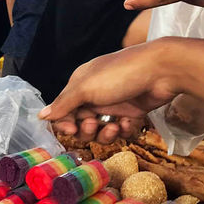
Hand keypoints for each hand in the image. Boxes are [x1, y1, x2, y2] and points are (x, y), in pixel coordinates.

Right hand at [39, 40, 183, 136]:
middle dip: (86, 129)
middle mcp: (95, 94)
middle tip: (94, 123)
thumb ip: (64, 103)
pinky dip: (124, 130)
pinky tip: (128, 122)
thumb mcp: (86, 87)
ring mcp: (114, 104)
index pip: (63, 110)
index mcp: (80, 84)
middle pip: (81, 123)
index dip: (65, 123)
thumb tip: (41, 115)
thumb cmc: (120, 74)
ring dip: (105, 132)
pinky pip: (120, 130)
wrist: (162, 71)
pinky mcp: (132, 113)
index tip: (72, 129)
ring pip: (100, 130)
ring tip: (115, 125)